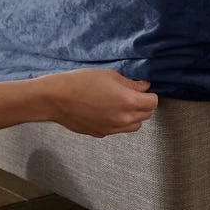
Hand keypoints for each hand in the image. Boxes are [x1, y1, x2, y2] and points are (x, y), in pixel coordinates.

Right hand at [35, 68, 157, 137]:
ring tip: (124, 104)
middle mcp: (123, 119)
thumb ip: (131, 84)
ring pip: (135, 126)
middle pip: (146, 115)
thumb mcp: (110, 76)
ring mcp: (112, 129)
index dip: (151, 95)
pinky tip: (109, 111)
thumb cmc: (82, 82)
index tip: (145, 89)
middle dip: (145, 105)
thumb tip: (144, 87)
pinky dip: (120, 122)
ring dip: (135, 116)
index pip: (153, 103)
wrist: (57, 99)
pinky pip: (119, 129)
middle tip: (135, 95)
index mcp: (128, 102)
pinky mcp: (101, 134)